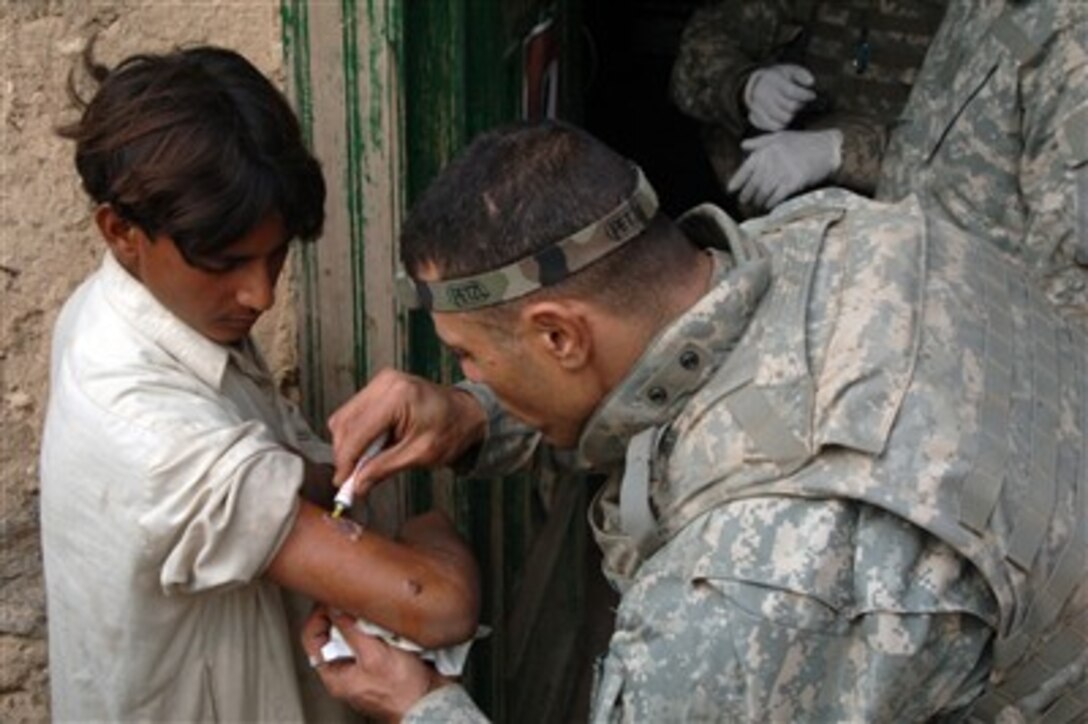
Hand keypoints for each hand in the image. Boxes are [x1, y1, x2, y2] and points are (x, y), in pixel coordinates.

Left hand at [302, 605, 448, 720]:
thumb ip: (351, 630)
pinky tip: (392, 631)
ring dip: (368, 623)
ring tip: (379, 623)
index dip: (319, 616)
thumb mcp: (374, 655)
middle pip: (334, 633)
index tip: (331, 600)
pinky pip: (376, 637)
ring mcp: (365, 665)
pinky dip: (383, 629)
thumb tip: (334, 609)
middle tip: (359, 608)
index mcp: (335, 675)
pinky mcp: (383, 660)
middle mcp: (347, 671)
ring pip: (357, 633)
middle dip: (348, 617)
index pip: (312, 638)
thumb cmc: (403, 692)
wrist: (431, 702)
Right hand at [327, 368, 487, 492]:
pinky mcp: (380, 386)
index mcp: (398, 397)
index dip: (346, 461)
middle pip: (344, 423)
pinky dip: (357, 433)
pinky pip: (355, 412)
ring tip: (365, 465)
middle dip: (345, 454)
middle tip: (352, 480)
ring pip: (345, 417)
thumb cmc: (452, 431)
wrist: (467, 414)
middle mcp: (385, 383)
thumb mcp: (419, 455)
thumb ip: (383, 468)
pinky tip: (371, 449)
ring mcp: (381, 381)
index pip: (357, 431)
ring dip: (349, 444)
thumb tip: (356, 485)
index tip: (342, 484)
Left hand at [727, 129, 842, 208]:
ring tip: (756, 204)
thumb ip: (759, 142)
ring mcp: (783, 172)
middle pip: (753, 183)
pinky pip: (777, 196)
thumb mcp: (779, 136)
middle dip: (746, 194)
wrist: (827, 147)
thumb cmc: (802, 142)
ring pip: (764, 192)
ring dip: (758, 200)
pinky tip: (768, 205)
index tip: (730, 190)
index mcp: (766, 150)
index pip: (746, 168)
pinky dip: (771, 202)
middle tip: (744, 201)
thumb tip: (743, 146)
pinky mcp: (794, 182)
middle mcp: (772, 161)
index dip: (737, 181)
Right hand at [744, 64, 815, 131]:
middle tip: (800, 101)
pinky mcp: (756, 118)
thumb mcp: (790, 70)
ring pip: (785, 119)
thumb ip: (802, 74)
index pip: (792, 91)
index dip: (805, 95)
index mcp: (774, 81)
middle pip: (791, 107)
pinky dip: (783, 123)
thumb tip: (811, 82)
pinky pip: (775, 127)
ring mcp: (759, 108)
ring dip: (792, 115)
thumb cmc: (778, 78)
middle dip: (800, 105)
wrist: (756, 85)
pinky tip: (783, 116)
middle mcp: (765, 95)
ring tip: (790, 108)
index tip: (812, 95)